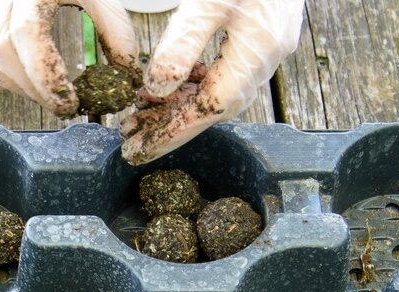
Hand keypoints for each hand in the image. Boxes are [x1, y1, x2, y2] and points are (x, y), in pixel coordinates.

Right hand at [0, 0, 140, 117]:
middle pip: (4, 54)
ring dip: (19, 88)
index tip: (70, 102)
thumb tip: (126, 77)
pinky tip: (23, 80)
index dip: (46, 76)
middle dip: (36, 90)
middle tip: (63, 105)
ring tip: (46, 93)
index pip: (27, 34)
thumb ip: (116, 33)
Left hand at [121, 0, 304, 164]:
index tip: (140, 148)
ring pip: (218, 92)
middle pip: (214, 108)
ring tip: (138, 116)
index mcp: (259, 49)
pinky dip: (194, 83)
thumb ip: (183, 43)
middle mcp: (267, 56)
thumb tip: (156, 89)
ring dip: (179, 106)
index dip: (174, 131)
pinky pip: (224, 73)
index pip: (211, 108)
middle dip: (171, 126)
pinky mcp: (259, 35)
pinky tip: (169, 85)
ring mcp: (266, 47)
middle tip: (130, 140)